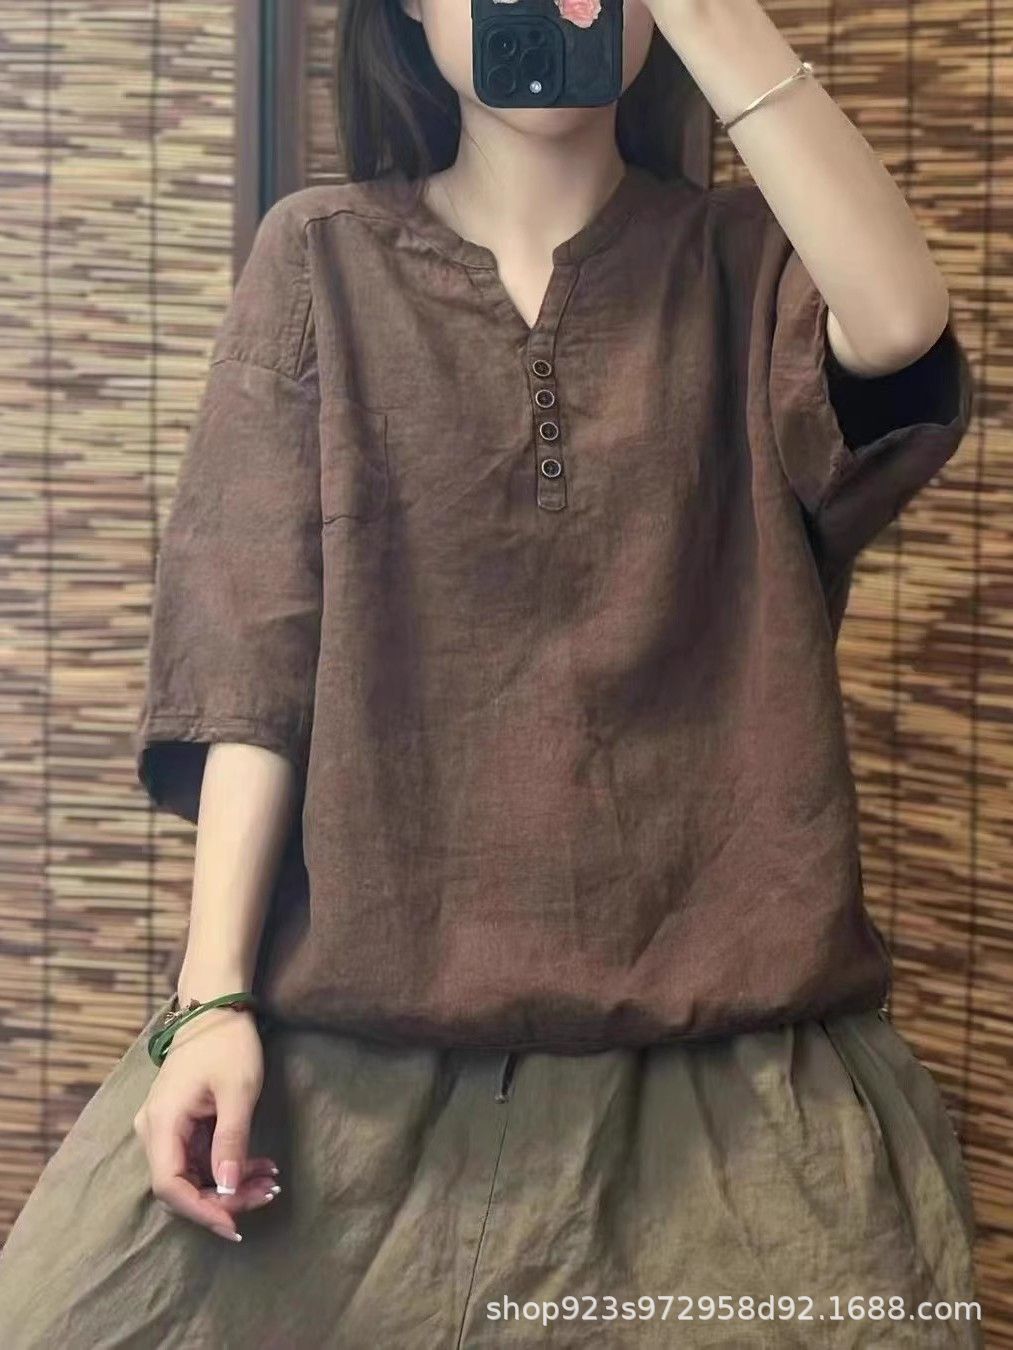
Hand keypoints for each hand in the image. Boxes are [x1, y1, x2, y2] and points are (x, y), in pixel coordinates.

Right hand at [133, 1003, 278, 1241]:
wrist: (217, 1005)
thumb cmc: (227, 1043)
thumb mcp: (238, 1092)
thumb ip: (231, 1142)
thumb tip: (226, 1191)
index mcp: (161, 1123)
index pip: (170, 1185)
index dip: (201, 1211)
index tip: (235, 1226)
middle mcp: (154, 1130)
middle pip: (182, 1184)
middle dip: (224, 1198)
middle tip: (267, 1195)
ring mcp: (166, 1127)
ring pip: (194, 1173)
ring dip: (231, 1184)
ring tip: (271, 1182)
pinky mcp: (181, 1123)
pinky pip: (200, 1157)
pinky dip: (229, 1166)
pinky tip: (261, 1167)